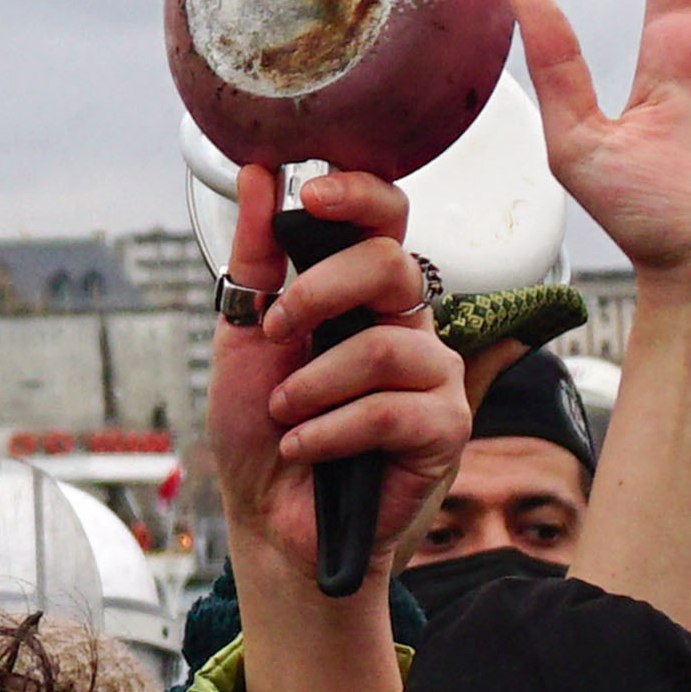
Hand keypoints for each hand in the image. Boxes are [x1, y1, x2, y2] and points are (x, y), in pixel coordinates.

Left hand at [205, 162, 470, 589]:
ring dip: (313, 383)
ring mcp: (433, 375)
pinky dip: (329, 430)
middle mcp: (407, 324)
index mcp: (363, 294)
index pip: (386, 220)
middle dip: (318, 291)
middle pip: (392, 265)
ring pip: (386, 346)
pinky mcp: (446, 428)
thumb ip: (258, 257)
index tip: (310, 193)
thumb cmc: (263, 428)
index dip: (359, 195)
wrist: (269, 517)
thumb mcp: (244, 334)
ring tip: (284, 413)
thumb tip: (260, 174)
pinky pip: (390, 410)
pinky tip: (304, 447)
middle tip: (274, 332)